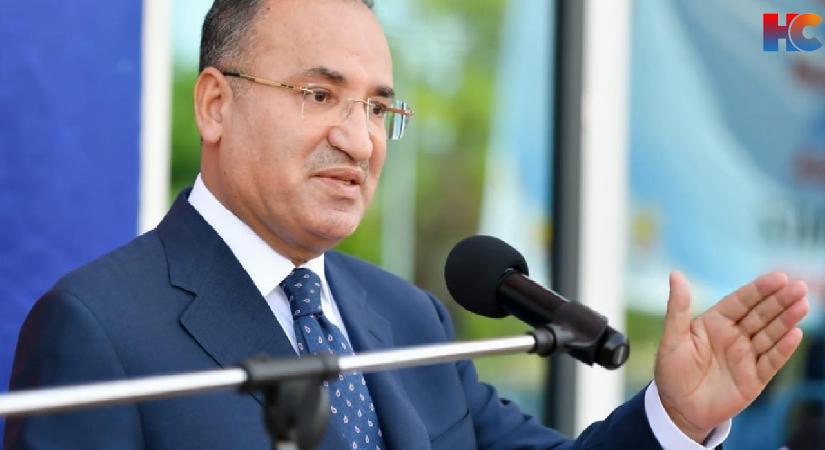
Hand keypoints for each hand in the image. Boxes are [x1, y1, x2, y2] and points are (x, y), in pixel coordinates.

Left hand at [654, 271, 807, 442]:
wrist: (678, 409)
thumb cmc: (671, 371)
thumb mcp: (672, 338)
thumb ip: (678, 307)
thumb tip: (675, 274)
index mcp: (715, 322)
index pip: (741, 301)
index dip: (759, 289)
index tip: (778, 277)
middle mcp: (734, 336)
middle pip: (761, 314)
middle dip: (780, 300)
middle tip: (799, 286)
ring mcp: (746, 356)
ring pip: (771, 334)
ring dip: (787, 320)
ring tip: (803, 305)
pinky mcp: (754, 378)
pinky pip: (772, 361)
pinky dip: (783, 349)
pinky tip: (795, 334)